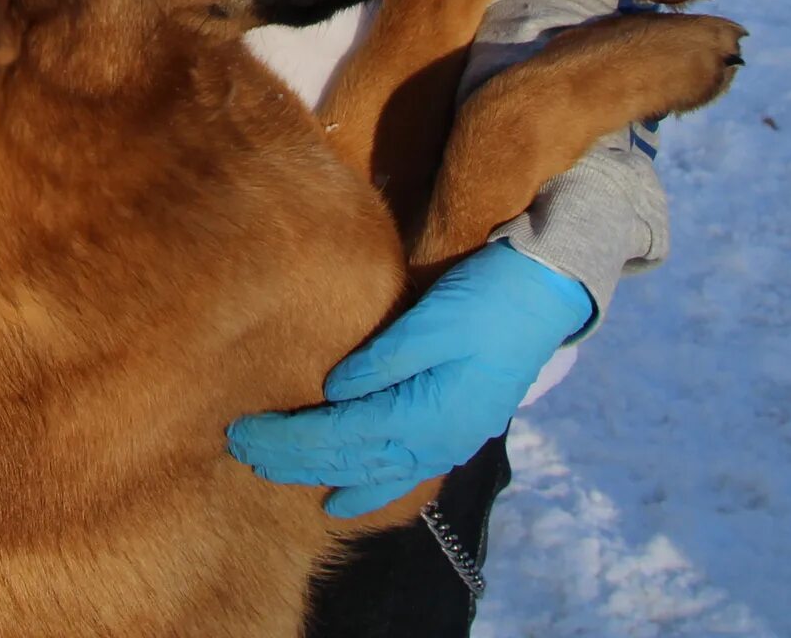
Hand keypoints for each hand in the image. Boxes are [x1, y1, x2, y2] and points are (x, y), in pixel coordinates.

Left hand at [225, 242, 592, 517]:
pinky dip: (369, 488)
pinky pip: (401, 472)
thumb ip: (383, 358)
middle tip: (242, 453)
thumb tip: (332, 389)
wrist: (549, 294)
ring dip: (325, 476)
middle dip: (293, 460)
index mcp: (424, 414)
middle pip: (349, 460)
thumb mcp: (434, 318)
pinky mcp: (455, 428)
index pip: (337, 437)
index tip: (240, 432)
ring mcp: (447, 440)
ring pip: (374, 473)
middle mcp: (434, 440)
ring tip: (279, 479)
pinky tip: (346, 496)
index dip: (287, 439)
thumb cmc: (489, 297)